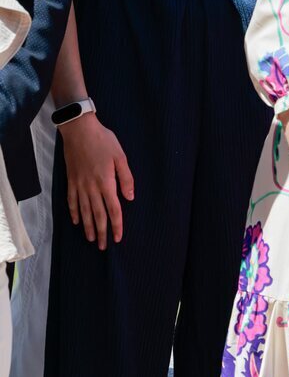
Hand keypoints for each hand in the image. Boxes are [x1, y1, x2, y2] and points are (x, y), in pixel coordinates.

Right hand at [61, 113, 133, 248]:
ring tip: (91, 239)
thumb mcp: (120, 157)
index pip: (113, 210)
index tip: (118, 238)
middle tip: (104, 246)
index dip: (117, 225)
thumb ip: (127, 179)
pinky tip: (76, 221)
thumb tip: (130, 198)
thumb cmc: (103, 141)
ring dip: (88, 226)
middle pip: (97, 215)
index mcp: (106, 183)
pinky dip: (74, 212)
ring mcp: (79, 184)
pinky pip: (71, 200)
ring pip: (84, 211)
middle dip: (102, 232)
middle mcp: (92, 187)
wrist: (79, 130)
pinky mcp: (71, 180)